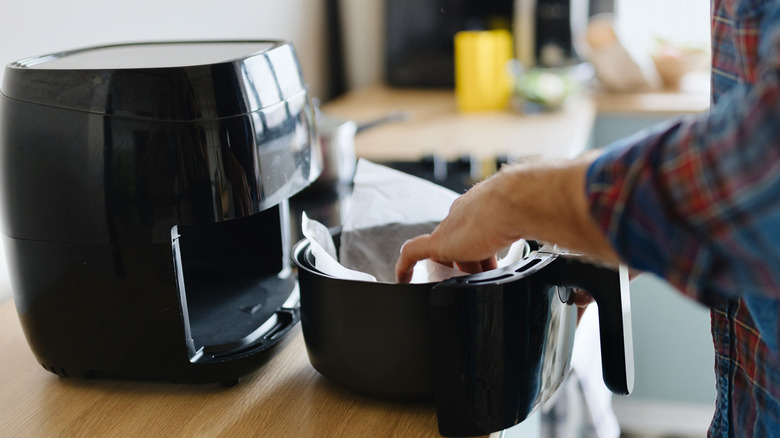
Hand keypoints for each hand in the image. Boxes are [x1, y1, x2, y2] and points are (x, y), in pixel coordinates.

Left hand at [395, 153, 619, 282]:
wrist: (533, 195)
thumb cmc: (555, 204)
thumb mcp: (570, 228)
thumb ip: (586, 244)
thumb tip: (617, 269)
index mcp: (500, 204)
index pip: (490, 227)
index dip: (493, 246)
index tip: (500, 262)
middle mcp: (474, 211)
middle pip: (466, 239)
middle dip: (474, 258)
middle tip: (482, 277)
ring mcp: (456, 225)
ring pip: (445, 249)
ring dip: (450, 266)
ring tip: (454, 284)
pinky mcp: (443, 240)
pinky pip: (414, 253)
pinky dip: (407, 265)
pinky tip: (402, 278)